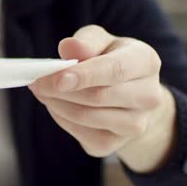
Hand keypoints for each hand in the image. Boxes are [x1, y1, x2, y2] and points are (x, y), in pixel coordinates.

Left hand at [28, 25, 175, 172]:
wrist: (130, 93)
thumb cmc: (110, 59)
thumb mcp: (101, 41)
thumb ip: (86, 41)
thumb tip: (69, 47)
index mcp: (146, 62)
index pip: (114, 70)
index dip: (84, 75)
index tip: (57, 78)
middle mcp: (149, 96)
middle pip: (99, 97)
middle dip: (61, 90)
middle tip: (37, 82)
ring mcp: (135, 124)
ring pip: (87, 117)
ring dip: (57, 104)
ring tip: (43, 90)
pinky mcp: (115, 144)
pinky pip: (81, 134)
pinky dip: (62, 118)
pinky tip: (57, 104)